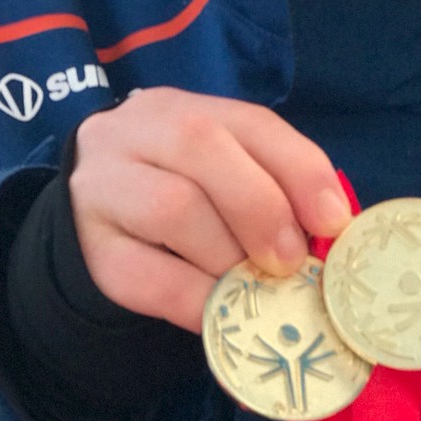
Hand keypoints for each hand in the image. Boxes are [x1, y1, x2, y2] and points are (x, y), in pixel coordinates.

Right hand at [68, 87, 351, 332]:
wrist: (86, 214)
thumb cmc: (175, 188)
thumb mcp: (221, 169)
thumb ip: (271, 185)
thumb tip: (329, 231)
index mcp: (182, 107)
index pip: (251, 121)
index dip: (300, 169)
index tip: (333, 220)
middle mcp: (137, 132)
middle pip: (202, 147)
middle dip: (261, 207)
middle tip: (290, 261)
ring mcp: (103, 186)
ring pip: (173, 207)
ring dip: (228, 256)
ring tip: (253, 286)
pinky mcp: (91, 249)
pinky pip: (146, 275)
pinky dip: (195, 299)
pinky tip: (220, 314)